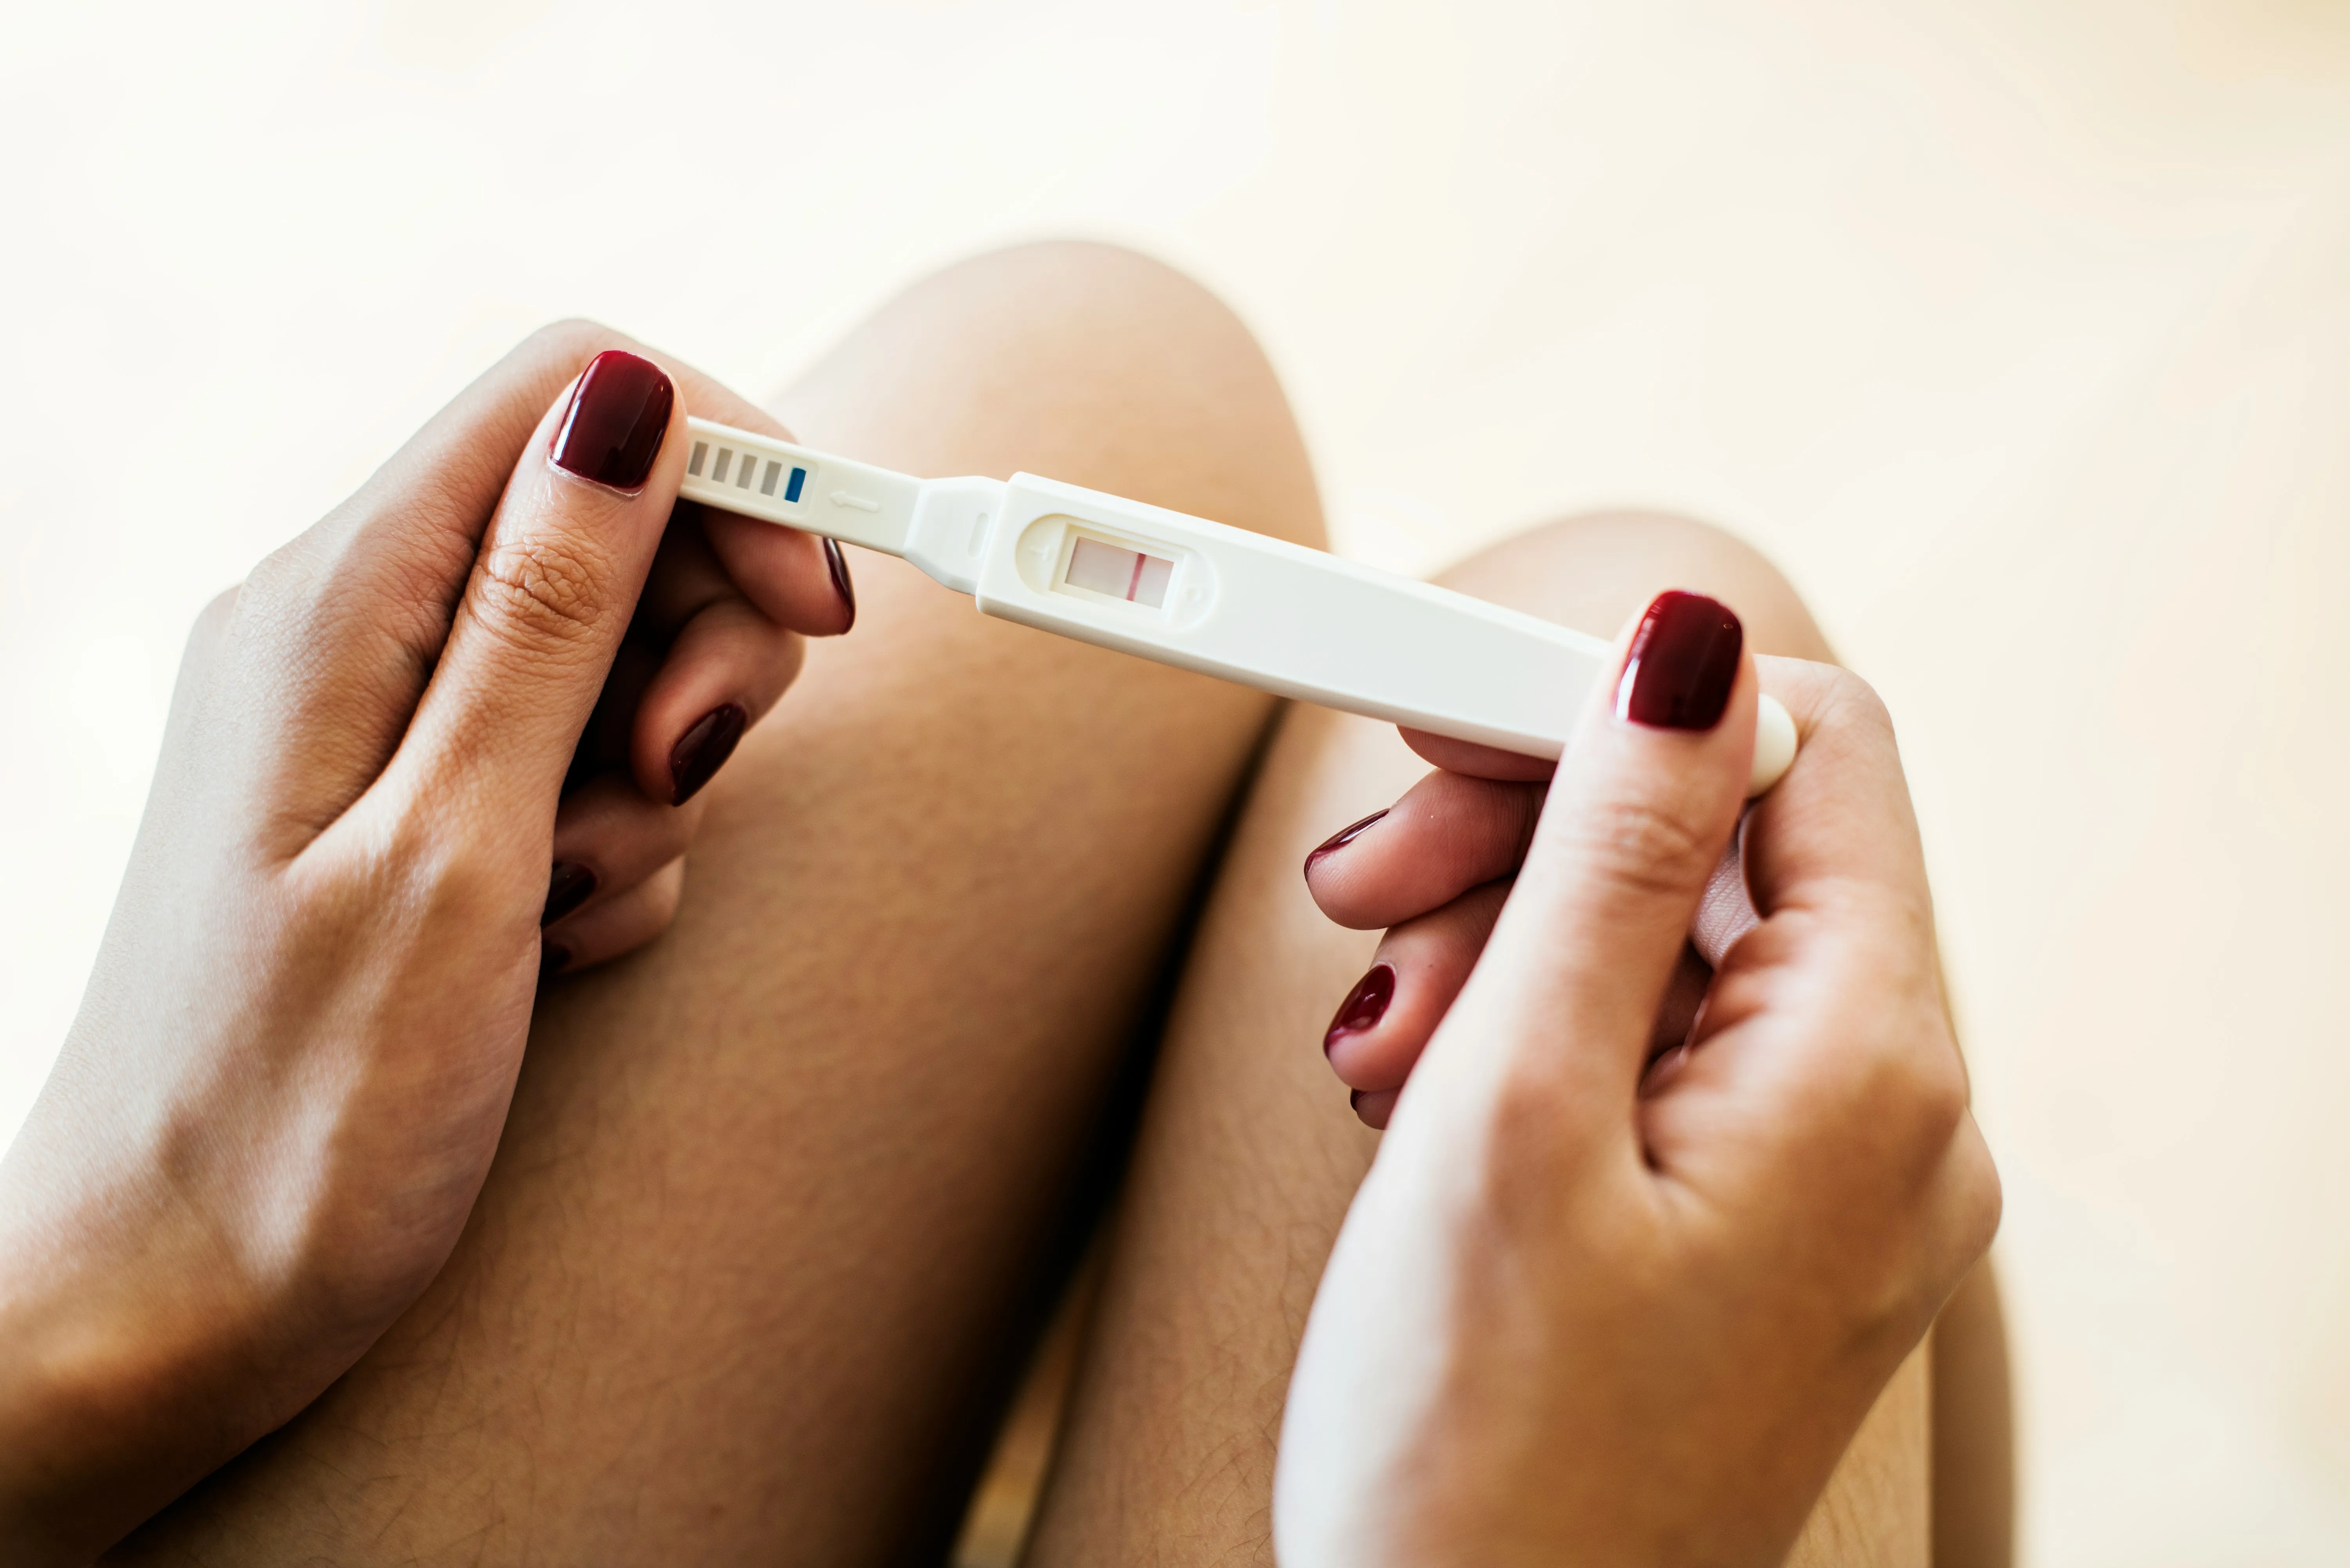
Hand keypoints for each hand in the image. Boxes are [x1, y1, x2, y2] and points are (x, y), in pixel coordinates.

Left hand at [0, 324, 850, 1562]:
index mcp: (336, 601)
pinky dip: (612, 851)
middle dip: (699, 642)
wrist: (174, 1302)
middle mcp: (356, 632)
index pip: (569, 397)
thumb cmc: (290, 1108)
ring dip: (650, 776)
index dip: (730, 464)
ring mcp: (390, 728)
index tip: (821, 599)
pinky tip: (549, 946)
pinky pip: (586, 774)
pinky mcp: (428, 817)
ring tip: (570, 899)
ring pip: (618, 658)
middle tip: (668, 773)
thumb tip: (630, 398)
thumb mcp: (451, 847)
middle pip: (615, 523)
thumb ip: (546, 612)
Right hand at [1275, 593, 1999, 1565]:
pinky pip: (1652, 1058)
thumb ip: (1613, 856)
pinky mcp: (1746, 1225)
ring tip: (1377, 1051)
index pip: (1800, 751)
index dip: (1615, 703)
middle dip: (1522, 841)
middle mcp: (1884, 1116)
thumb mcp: (1516, 1108)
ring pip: (1663, 951)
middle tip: (1358, 895)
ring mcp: (1821, 1180)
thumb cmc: (1470, 1444)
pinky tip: (1424, 1103)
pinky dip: (1525, 1044)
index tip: (1443, 716)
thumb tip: (1692, 643)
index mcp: (1866, 1070)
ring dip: (1498, 951)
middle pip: (1717, 850)